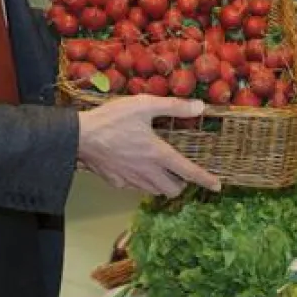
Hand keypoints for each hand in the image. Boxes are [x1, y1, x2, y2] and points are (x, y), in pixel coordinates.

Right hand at [77, 95, 221, 197]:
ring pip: (155, 191)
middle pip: (173, 189)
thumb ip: (174, 107)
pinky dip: (142, 181)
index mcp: (158, 154)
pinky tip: (137, 166)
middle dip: (181, 183)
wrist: (79, 136)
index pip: (188, 171)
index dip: (205, 179)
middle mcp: (147, 172)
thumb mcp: (145, 105)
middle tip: (179, 170)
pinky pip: (136, 188)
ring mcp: (131, 180)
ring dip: (162, 184)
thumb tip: (200, 107)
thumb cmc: (112, 118)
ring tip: (160, 168)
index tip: (217, 186)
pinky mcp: (116, 183)